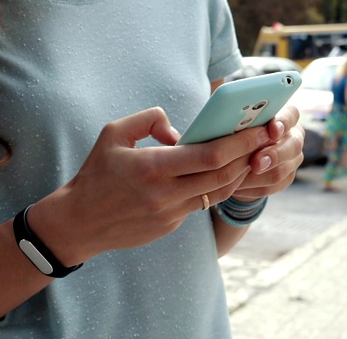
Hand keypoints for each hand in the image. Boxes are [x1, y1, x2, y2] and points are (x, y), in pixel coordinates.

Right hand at [29, 107, 273, 264]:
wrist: (79, 222)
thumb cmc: (95, 174)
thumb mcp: (113, 133)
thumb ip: (148, 120)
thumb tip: (178, 131)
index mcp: (153, 168)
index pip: (210, 155)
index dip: (241, 141)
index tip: (260, 127)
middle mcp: (166, 194)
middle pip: (224, 176)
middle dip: (250, 154)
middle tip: (267, 137)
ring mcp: (171, 214)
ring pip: (219, 193)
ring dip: (239, 172)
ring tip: (251, 153)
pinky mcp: (171, 226)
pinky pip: (201, 204)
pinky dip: (215, 186)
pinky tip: (220, 173)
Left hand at [230, 105, 303, 199]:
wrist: (235, 156)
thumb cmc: (232, 130)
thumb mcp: (233, 121)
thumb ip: (237, 116)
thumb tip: (226, 113)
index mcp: (284, 116)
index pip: (291, 115)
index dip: (283, 122)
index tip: (272, 130)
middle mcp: (292, 137)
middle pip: (292, 146)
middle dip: (273, 155)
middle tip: (255, 163)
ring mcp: (291, 159)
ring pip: (282, 170)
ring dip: (259, 176)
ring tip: (239, 179)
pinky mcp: (285, 179)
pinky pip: (273, 186)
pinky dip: (253, 187)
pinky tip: (236, 187)